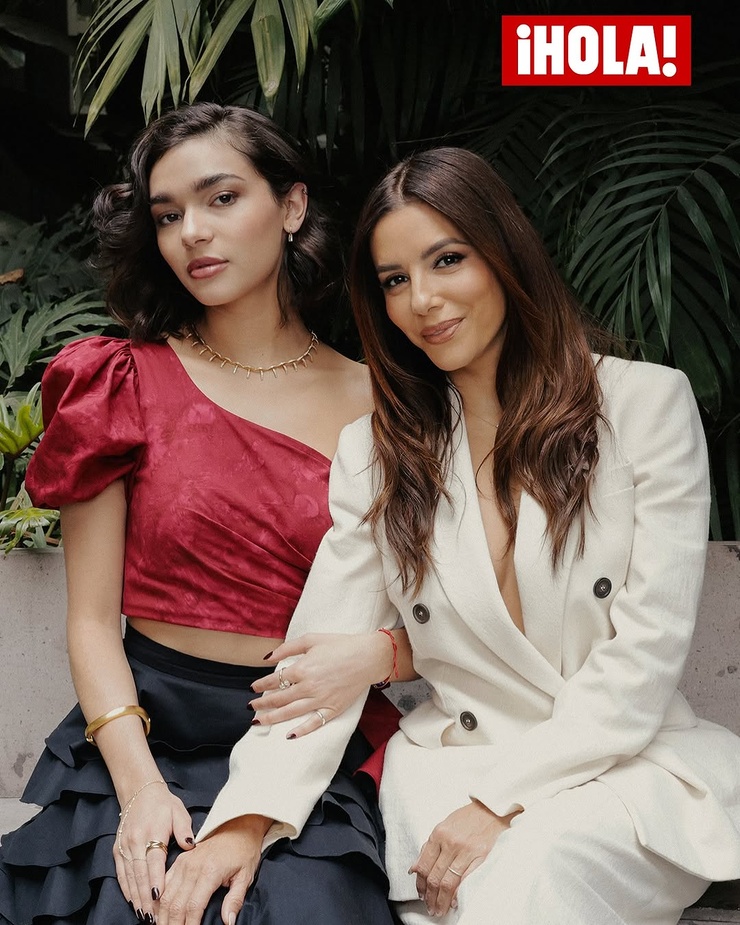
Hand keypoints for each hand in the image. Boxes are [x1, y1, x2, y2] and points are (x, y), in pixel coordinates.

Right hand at [114, 781, 194, 921]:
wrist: (140, 791)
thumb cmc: (163, 804)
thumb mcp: (179, 811)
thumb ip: (185, 828)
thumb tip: (191, 844)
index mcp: (152, 832)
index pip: (153, 862)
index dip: (155, 881)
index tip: (158, 899)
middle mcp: (135, 841)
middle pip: (139, 874)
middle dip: (145, 897)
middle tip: (152, 917)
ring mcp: (124, 846)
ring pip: (128, 877)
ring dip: (135, 897)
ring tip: (143, 915)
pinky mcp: (117, 848)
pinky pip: (120, 872)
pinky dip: (125, 888)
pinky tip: (131, 901)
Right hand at [157, 816, 270, 924]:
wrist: (239, 825)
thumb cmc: (244, 850)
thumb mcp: (245, 875)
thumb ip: (235, 900)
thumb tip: (228, 922)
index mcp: (209, 871)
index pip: (192, 907)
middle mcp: (192, 867)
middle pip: (175, 904)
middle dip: (172, 924)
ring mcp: (184, 862)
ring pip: (165, 896)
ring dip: (162, 915)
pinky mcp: (180, 860)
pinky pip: (164, 883)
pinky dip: (159, 900)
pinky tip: (159, 912)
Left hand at [252, 632, 392, 736]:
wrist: (368, 656)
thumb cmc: (340, 645)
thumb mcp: (312, 639)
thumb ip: (288, 648)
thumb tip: (268, 658)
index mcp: (302, 669)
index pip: (275, 680)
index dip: (261, 685)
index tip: (253, 688)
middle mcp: (308, 687)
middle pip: (279, 699)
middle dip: (262, 704)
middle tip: (251, 707)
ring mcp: (321, 700)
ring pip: (291, 713)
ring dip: (272, 718)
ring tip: (258, 722)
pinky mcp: (333, 709)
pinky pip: (314, 723)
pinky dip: (301, 731)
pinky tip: (289, 736)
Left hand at [410, 801, 518, 916]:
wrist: (489, 810)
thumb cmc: (466, 818)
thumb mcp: (442, 827)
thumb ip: (428, 847)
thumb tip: (414, 868)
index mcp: (438, 834)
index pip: (424, 866)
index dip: (420, 884)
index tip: (421, 894)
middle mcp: (450, 843)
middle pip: (435, 877)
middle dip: (430, 896)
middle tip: (430, 907)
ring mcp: (465, 850)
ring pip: (448, 882)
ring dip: (442, 900)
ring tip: (439, 909)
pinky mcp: (480, 857)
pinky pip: (466, 880)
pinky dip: (458, 894)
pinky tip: (454, 902)